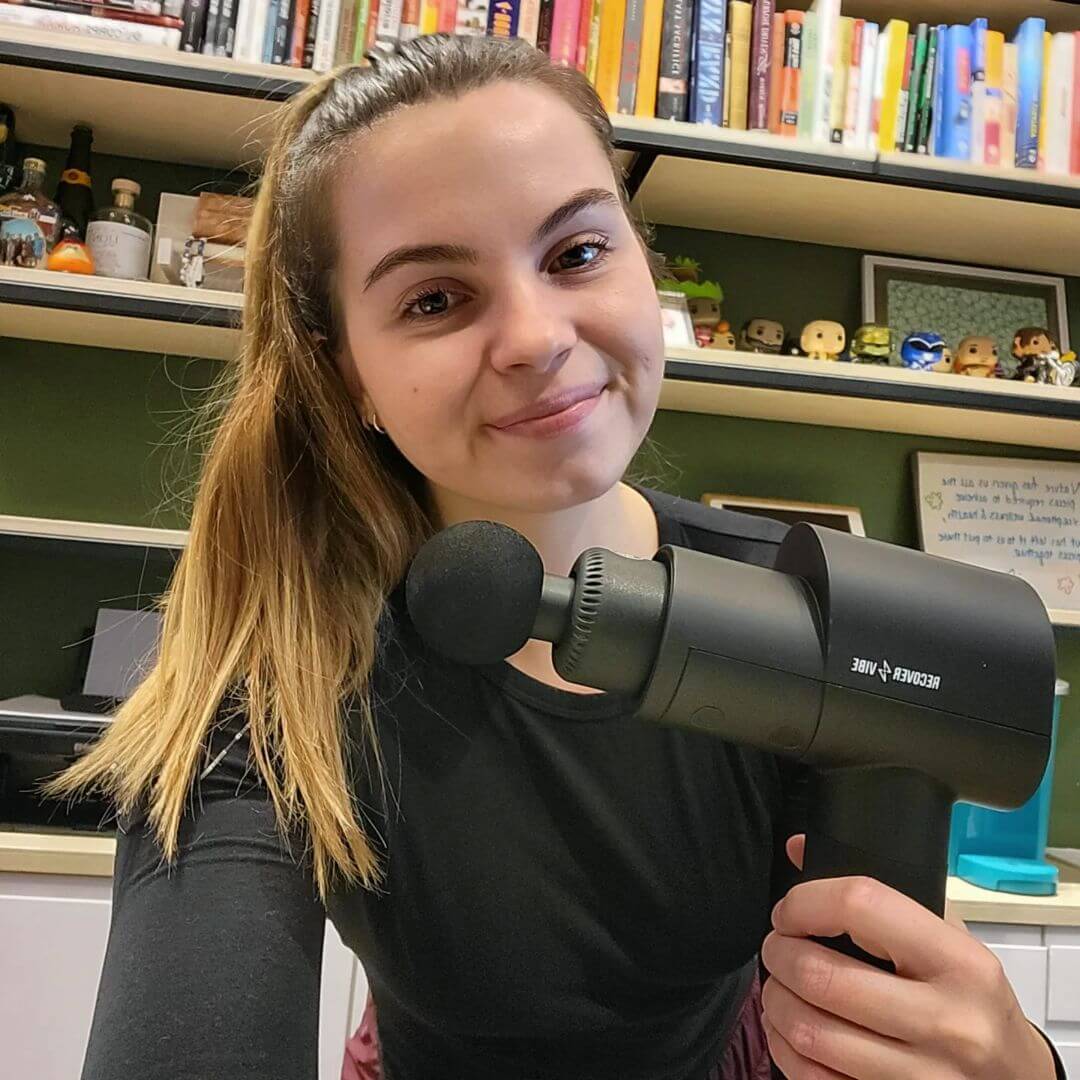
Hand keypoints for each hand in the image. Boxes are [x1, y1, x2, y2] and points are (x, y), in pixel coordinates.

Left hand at [759, 835, 1056, 1078]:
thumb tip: (798, 848)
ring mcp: (924, 1077)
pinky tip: (789, 1030)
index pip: (862, 905)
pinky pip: (814, 1078)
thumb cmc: (972, 1001)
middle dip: (779, 954)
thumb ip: (880, 897)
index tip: (790, 910)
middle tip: (777, 948)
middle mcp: (947, 1022)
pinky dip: (786, 1048)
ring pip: (810, 1031)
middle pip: (822, 974)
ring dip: (775, 1001)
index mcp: (960, 962)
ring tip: (778, 986)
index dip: (806, 901)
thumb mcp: (947, 940)